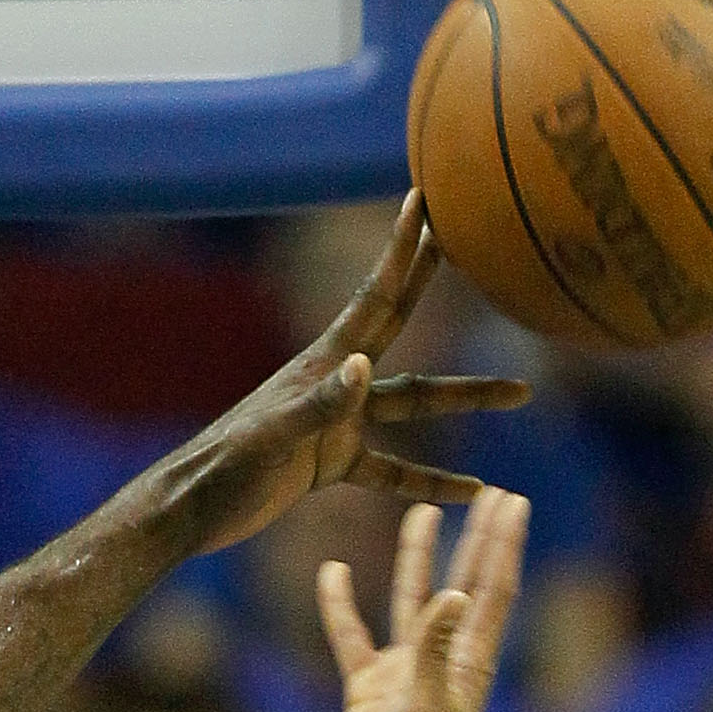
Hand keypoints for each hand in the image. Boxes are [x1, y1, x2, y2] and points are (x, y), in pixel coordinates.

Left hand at [156, 196, 526, 560]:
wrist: (190, 512)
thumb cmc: (221, 473)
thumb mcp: (270, 439)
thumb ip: (318, 405)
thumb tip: (365, 365)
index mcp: (322, 364)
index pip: (375, 296)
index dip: (403, 249)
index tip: (428, 199)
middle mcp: (335, 381)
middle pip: (402, 324)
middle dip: (437, 284)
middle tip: (484, 244)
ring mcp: (337, 421)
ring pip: (415, 401)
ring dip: (466, 398)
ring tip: (522, 392)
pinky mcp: (331, 462)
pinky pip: (393, 469)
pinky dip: (430, 481)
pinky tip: (470, 492)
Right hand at [319, 487, 530, 711]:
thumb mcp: (428, 708)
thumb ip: (436, 650)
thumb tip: (452, 594)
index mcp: (469, 663)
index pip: (492, 590)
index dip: (503, 544)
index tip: (513, 502)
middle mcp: (442, 660)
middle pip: (464, 583)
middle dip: (476, 538)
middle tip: (490, 493)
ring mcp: (406, 673)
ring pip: (412, 600)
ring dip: (419, 558)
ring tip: (423, 513)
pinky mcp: (369, 690)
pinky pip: (354, 637)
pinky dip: (343, 606)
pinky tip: (335, 573)